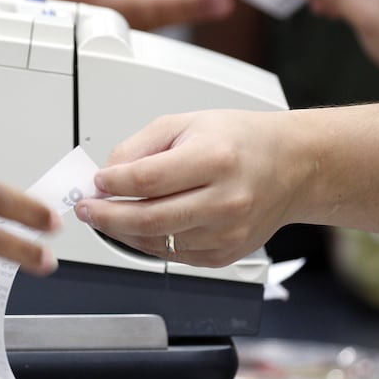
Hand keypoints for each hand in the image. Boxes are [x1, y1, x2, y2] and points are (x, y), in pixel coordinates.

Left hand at [74, 111, 305, 267]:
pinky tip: (138, 227)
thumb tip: (108, 174)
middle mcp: (224, 200)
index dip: (112, 184)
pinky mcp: (225, 255)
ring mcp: (227, 233)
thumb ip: (141, 147)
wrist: (292, 166)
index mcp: (215, 159)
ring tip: (107, 216)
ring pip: (157, 242)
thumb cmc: (241, 141)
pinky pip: (174, 255)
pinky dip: (149, 242)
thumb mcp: (186, 123)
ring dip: (123, 232)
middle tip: (86, 209)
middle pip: (148, 219)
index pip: (146, 180)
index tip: (96, 182)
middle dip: (106, 216)